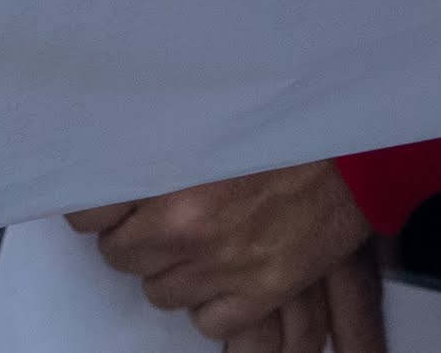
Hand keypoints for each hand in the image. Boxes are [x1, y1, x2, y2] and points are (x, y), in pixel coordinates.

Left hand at [66, 160, 388, 349]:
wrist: (351, 152)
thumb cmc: (278, 129)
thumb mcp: (198, 119)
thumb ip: (147, 143)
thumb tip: (99, 155)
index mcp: (168, 180)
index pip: (89, 214)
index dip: (96, 207)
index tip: (104, 201)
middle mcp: (191, 229)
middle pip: (122, 256)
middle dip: (134, 237)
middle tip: (153, 214)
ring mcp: (227, 268)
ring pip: (160, 292)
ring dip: (170, 269)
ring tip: (192, 239)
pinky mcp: (262, 293)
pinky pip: (208, 321)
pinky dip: (209, 302)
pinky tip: (218, 271)